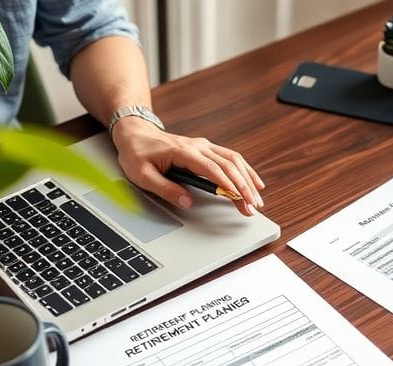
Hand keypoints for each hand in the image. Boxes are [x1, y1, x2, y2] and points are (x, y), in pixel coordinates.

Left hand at [110, 117, 264, 215]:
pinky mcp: (206, 148)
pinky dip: (245, 170)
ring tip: (257, 198)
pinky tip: (254, 181)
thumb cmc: (137, 153)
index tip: (239, 198)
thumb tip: (187, 201)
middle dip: (244, 187)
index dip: (228, 184)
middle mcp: (198, 146)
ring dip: (248, 179)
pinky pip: (230, 157)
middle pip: (229, 165)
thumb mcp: (142, 175)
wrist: (135, 133)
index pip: (213, 169)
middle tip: (252, 206)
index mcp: (184, 152)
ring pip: (234, 160)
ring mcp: (204, 146)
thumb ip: (165, 189)